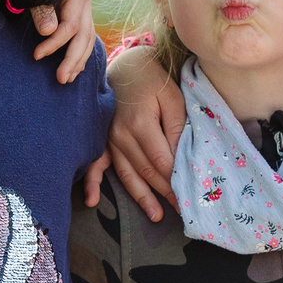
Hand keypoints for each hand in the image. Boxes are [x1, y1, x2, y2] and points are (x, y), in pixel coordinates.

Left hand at [28, 0, 99, 84]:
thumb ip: (41, 9)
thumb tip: (48, 31)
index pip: (71, 25)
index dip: (55, 43)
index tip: (36, 55)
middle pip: (85, 35)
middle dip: (73, 59)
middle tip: (61, 79)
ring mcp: (86, 7)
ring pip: (88, 38)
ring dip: (79, 60)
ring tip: (67, 79)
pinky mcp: (82, 14)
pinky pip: (86, 38)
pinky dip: (81, 54)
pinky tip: (76, 69)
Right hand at [87, 44, 182, 220]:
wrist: (126, 66)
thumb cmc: (153, 81)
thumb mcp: (172, 97)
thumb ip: (177, 126)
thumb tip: (180, 157)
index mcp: (140, 124)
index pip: (161, 161)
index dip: (176, 179)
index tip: (191, 194)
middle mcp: (120, 135)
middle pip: (146, 172)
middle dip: (166, 193)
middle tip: (184, 210)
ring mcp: (108, 140)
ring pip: (126, 174)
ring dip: (141, 197)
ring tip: (157, 216)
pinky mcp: (102, 140)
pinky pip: (95, 165)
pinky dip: (91, 183)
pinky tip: (91, 201)